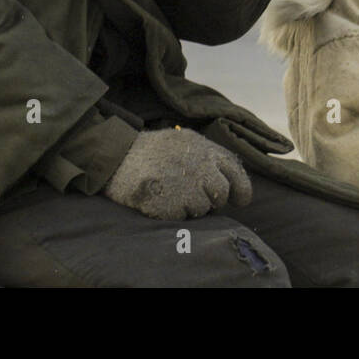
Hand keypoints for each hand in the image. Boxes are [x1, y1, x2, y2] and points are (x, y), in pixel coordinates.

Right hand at [103, 127, 251, 220]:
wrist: (116, 156)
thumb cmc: (150, 151)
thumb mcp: (182, 142)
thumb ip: (206, 157)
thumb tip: (228, 182)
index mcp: (204, 148)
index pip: (235, 170)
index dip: (241, 188)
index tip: (240, 199)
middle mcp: (200, 165)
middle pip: (221, 193)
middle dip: (212, 200)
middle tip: (192, 196)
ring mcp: (186, 185)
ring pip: (203, 208)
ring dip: (190, 207)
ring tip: (170, 193)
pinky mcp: (171, 203)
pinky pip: (182, 217)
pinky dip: (172, 213)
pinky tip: (159, 200)